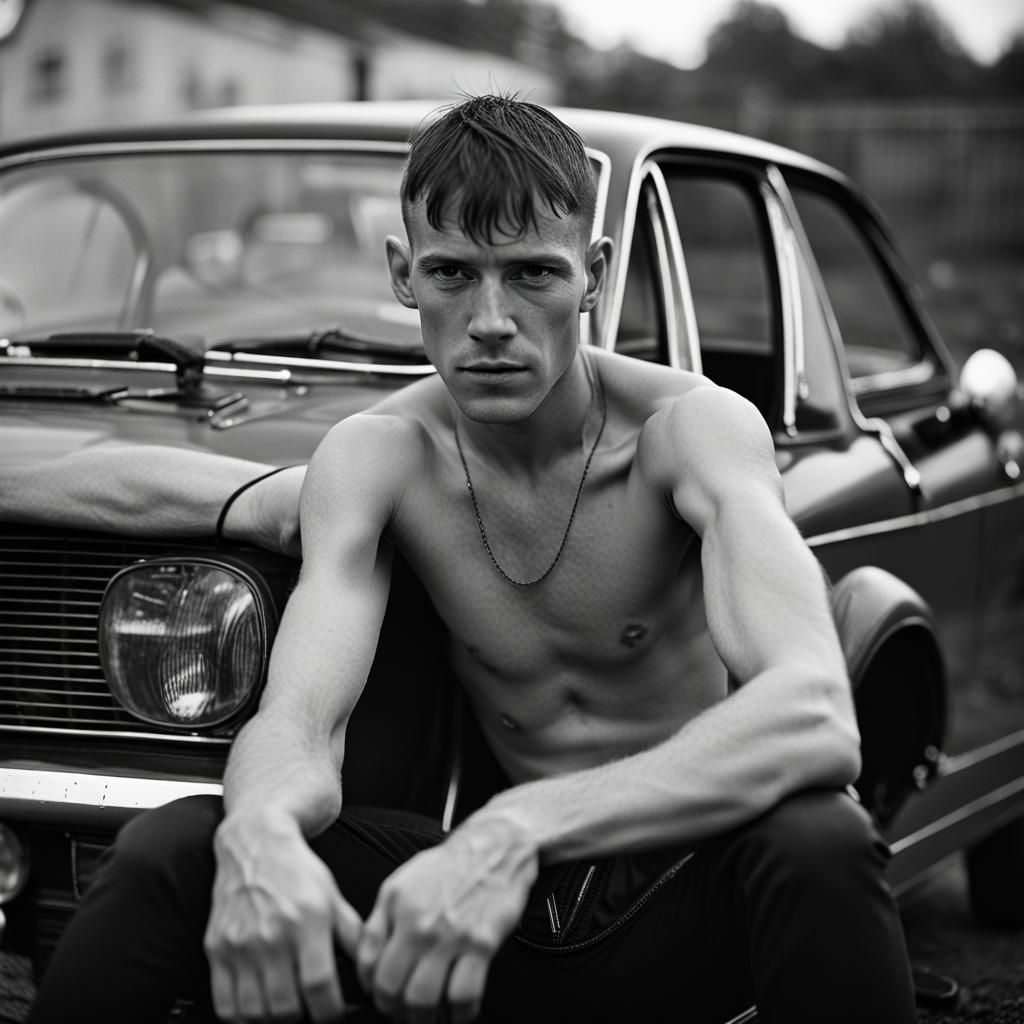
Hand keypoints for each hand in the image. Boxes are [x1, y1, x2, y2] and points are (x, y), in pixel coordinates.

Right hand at [205, 811, 361, 1021]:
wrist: (254, 843)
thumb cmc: (298, 871)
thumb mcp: (334, 898)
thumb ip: (353, 937)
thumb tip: (370, 975)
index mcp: (308, 920)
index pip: (319, 987)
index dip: (331, 1012)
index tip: (335, 1012)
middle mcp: (273, 934)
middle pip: (286, 1008)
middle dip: (303, 1018)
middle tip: (309, 1009)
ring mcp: (241, 943)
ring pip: (255, 1012)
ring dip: (274, 1020)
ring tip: (286, 1007)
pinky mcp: (216, 948)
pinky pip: (225, 1004)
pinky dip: (242, 1016)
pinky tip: (258, 1005)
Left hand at [357, 816, 537, 1022]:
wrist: (495, 848)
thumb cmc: (448, 867)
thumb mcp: (401, 883)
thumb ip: (379, 922)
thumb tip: (366, 963)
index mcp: (397, 907)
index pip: (369, 966)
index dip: (372, 991)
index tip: (382, 998)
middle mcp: (420, 923)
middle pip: (393, 988)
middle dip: (395, 1010)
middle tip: (403, 1013)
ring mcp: (451, 935)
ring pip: (424, 999)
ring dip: (424, 1019)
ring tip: (429, 1017)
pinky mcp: (481, 944)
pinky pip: (464, 996)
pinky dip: (460, 1014)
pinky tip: (459, 1011)